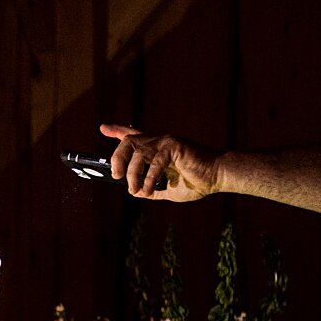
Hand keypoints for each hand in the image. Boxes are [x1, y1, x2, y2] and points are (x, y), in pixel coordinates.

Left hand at [99, 123, 220, 200]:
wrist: (217, 177)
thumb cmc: (196, 182)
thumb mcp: (167, 190)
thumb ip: (151, 189)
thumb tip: (135, 192)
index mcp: (157, 149)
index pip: (133, 136)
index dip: (117, 131)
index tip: (103, 128)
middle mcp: (159, 142)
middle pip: (128, 142)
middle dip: (117, 158)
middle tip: (116, 176)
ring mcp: (167, 142)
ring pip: (137, 152)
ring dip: (132, 174)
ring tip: (134, 190)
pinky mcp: (175, 147)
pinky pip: (154, 162)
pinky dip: (148, 179)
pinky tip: (149, 190)